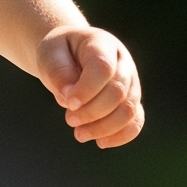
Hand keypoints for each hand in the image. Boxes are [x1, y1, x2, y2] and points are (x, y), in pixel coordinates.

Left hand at [37, 26, 144, 147]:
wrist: (69, 55)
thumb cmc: (59, 53)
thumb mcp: (50, 55)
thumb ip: (58, 73)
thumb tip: (69, 98)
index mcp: (103, 44)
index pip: (103, 67)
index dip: (87, 89)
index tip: (68, 103)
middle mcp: (123, 63)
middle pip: (117, 92)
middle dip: (92, 112)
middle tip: (69, 120)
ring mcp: (131, 82)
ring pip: (129, 110)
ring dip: (104, 127)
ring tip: (80, 134)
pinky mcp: (131, 101)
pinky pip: (136, 122)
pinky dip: (121, 136)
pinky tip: (101, 143)